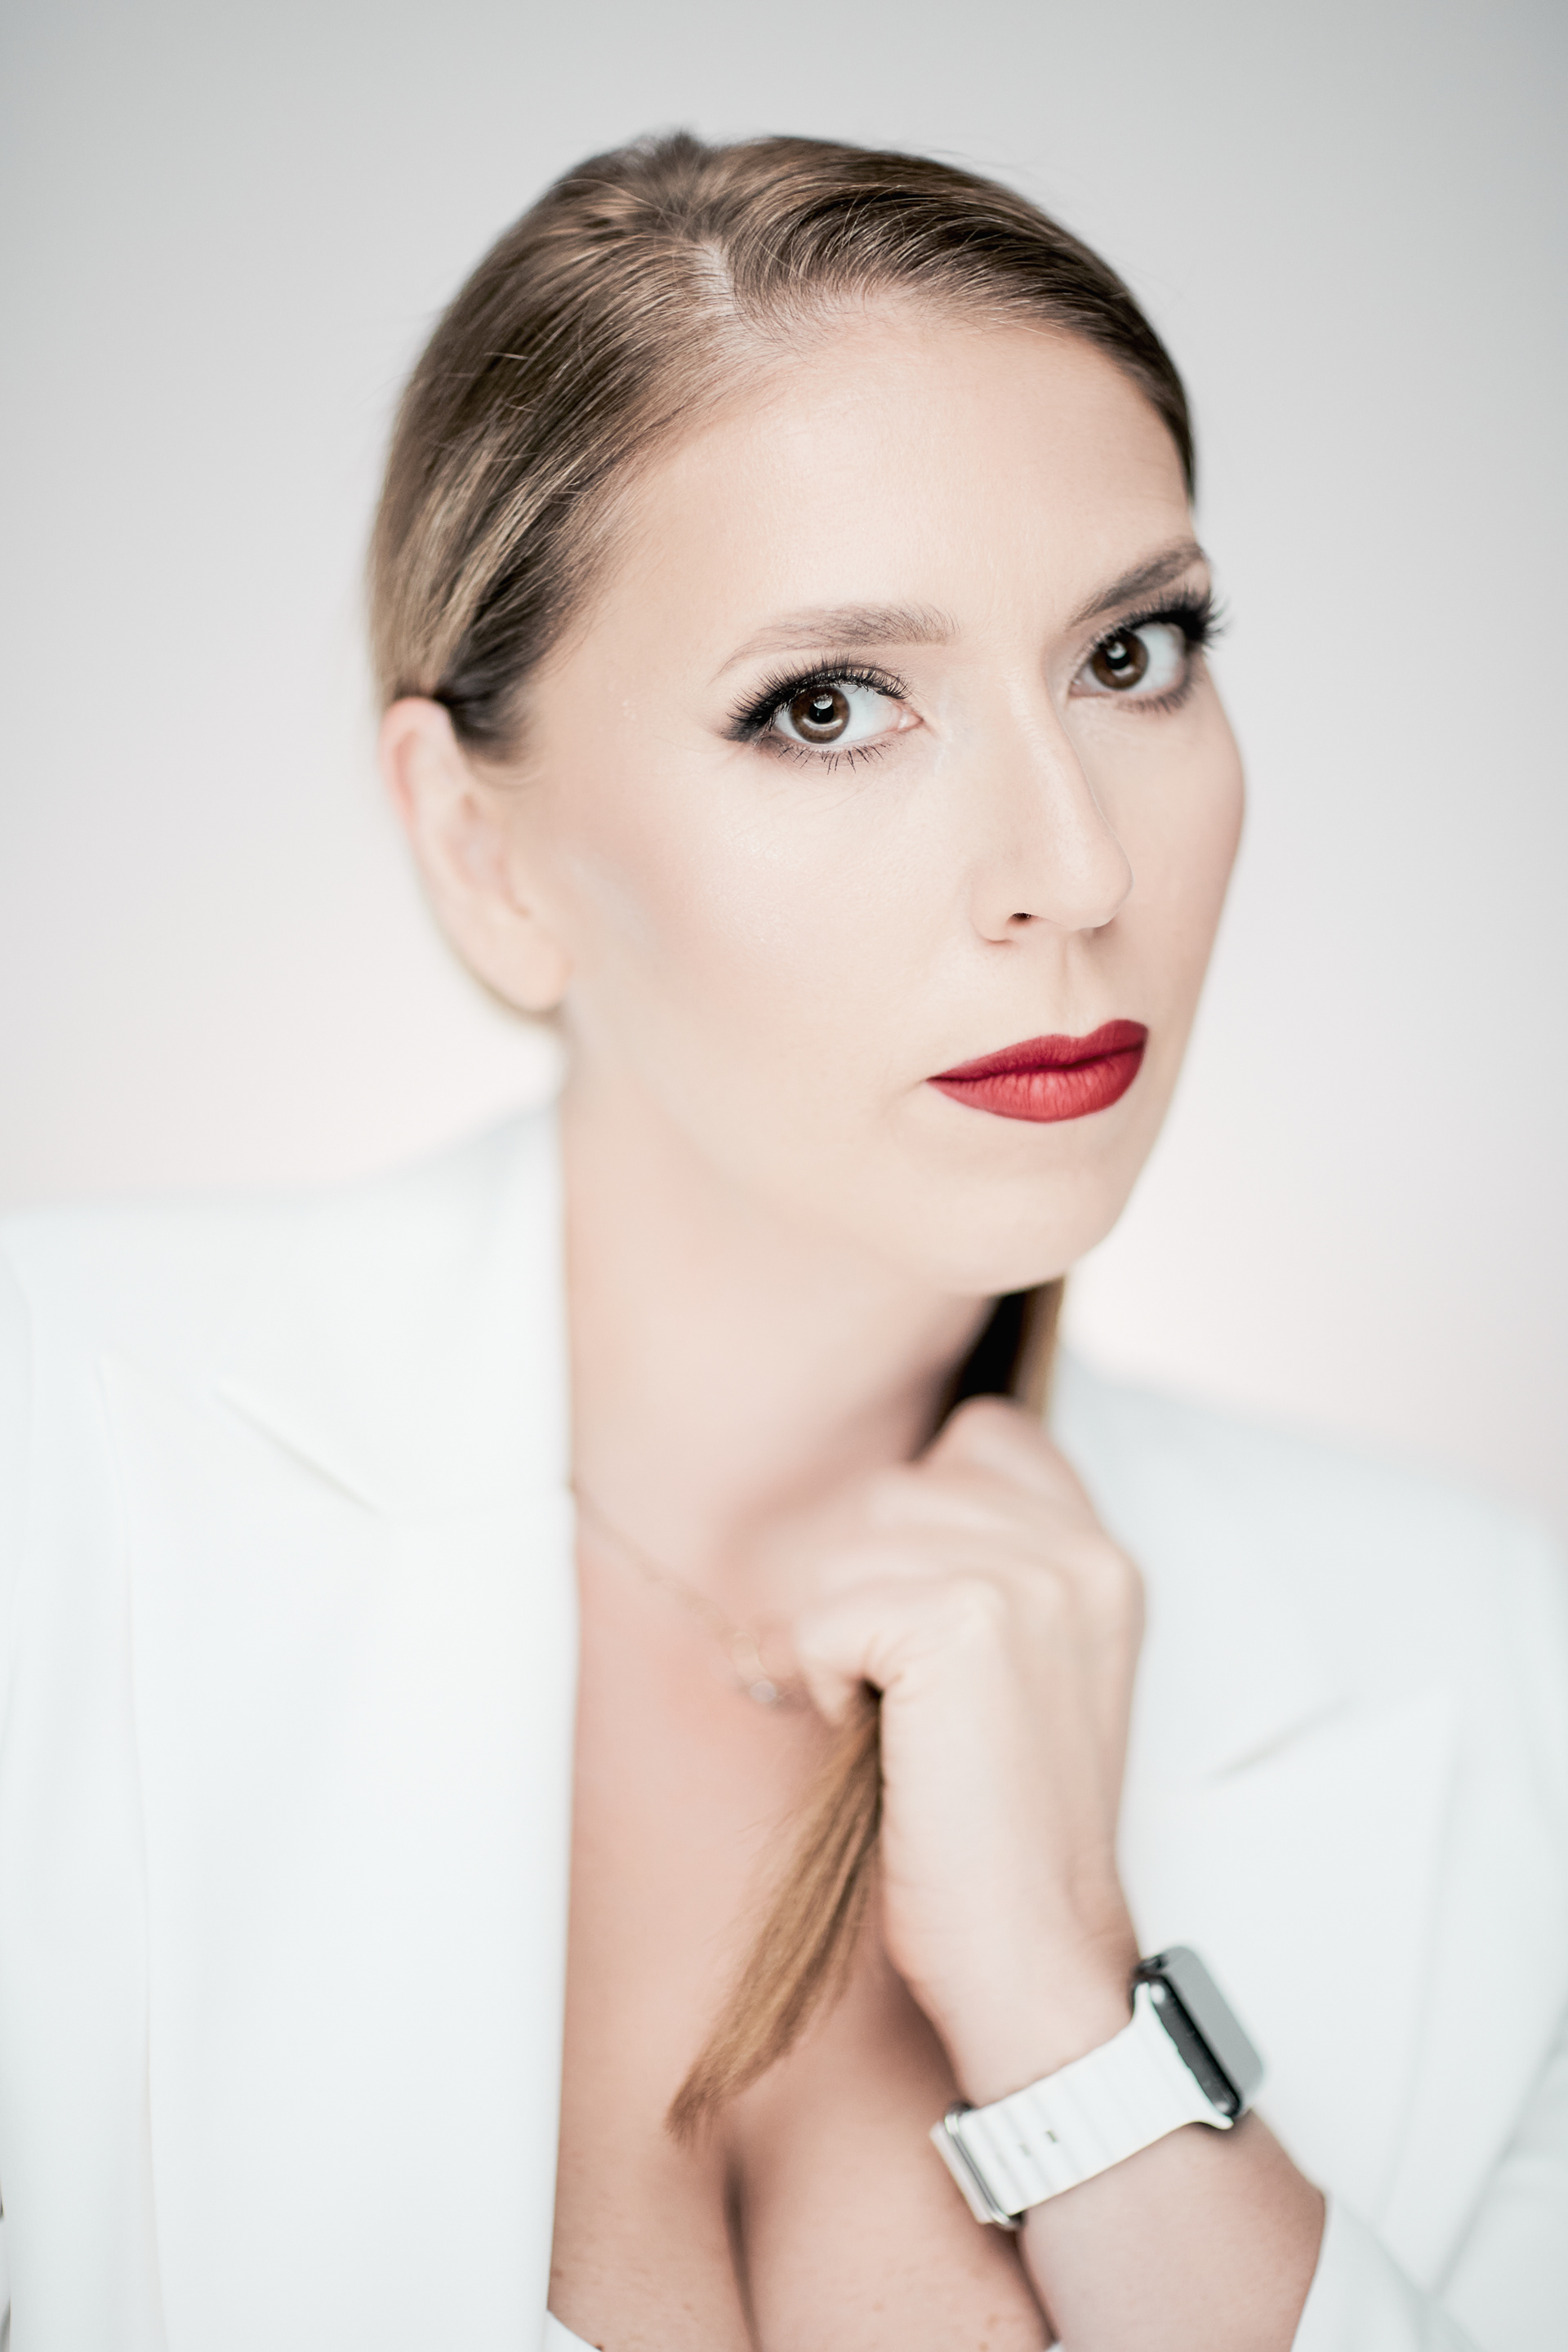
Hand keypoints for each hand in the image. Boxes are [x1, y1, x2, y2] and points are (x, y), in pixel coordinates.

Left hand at [790, 1395, 1143, 2103]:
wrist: (1034, 1949)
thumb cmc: (1005, 1821)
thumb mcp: (1033, 1662)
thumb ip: (990, 1561)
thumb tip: (869, 1503)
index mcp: (1104, 1553)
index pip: (981, 1435)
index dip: (924, 1519)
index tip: (929, 1624)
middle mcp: (1079, 1550)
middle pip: (892, 1492)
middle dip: (867, 1590)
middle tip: (913, 1698)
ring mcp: (1026, 1580)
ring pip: (848, 1547)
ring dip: (843, 1636)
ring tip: (904, 1722)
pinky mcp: (960, 1624)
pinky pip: (823, 1612)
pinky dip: (825, 1679)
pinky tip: (881, 1743)